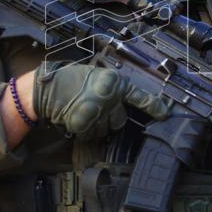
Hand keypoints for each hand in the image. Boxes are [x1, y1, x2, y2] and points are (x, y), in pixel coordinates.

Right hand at [32, 62, 170, 140]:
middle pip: (120, 120)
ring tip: (83, 111)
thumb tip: (124, 101)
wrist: (45, 89)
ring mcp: (96, 111)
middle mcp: (108, 97)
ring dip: (96, 126)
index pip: (139, 96)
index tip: (166, 114)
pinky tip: (75, 118)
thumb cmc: (69, 80)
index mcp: (113, 82)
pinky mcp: (83, 124)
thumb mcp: (96, 76)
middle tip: (96, 108)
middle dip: (110, 118)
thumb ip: (112, 88)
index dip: (155, 107)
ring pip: (105, 130)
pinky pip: (91, 135)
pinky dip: (84, 131)